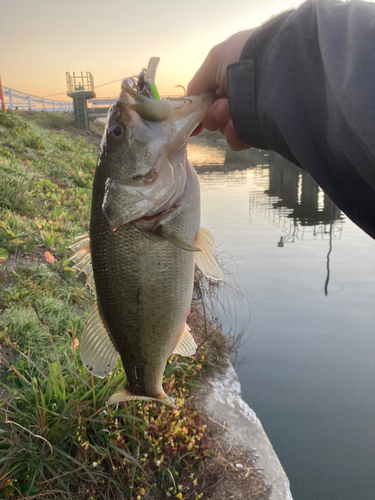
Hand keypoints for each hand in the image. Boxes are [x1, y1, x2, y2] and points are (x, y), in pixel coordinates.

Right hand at [187, 29, 255, 150]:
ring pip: (224, 129)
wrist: (277, 71)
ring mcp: (253, 114)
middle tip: (222, 107)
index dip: (200, 108)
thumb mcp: (214, 60)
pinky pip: (239, 140)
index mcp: (233, 77)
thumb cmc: (245, 57)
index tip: (191, 118)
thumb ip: (198, 84)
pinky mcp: (262, 131)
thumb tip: (190, 103)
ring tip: (230, 113)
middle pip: (215, 116)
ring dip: (222, 123)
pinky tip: (237, 127)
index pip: (211, 98)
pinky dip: (234, 135)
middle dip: (213, 113)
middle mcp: (243, 95)